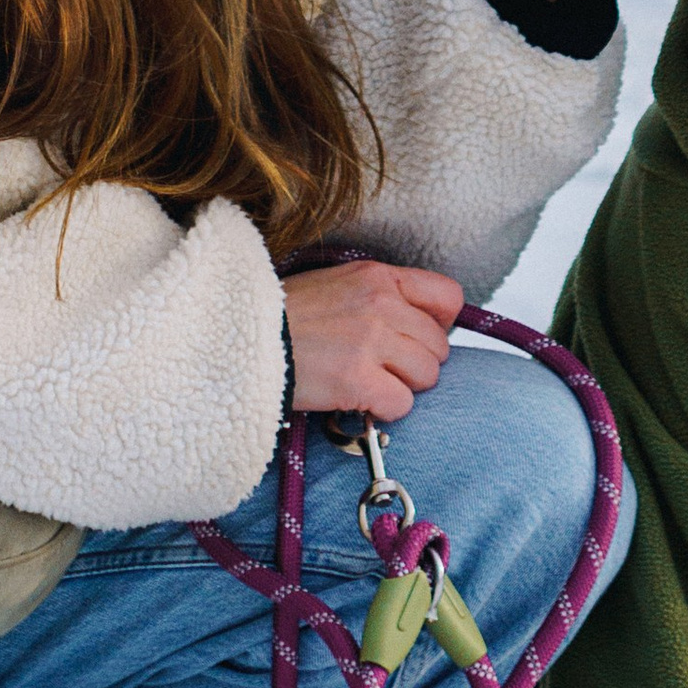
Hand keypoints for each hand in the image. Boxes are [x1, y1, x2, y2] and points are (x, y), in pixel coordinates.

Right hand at [281, 258, 463, 420]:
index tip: (421, 337)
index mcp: (378, 277)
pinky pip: (402, 404)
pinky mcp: (358, 379)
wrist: (239, 336)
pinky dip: (384, 410)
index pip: (448, 297)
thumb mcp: (336, 284)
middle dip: (417, 363)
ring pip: (426, 376)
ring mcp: (371, 341)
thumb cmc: (285, 314)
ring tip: (369, 383)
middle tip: (384, 368)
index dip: (441, 324)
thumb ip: (379, 297)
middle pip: (439, 346)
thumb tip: (417, 324)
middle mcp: (382, 304)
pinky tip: (359, 401)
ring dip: (402, 387)